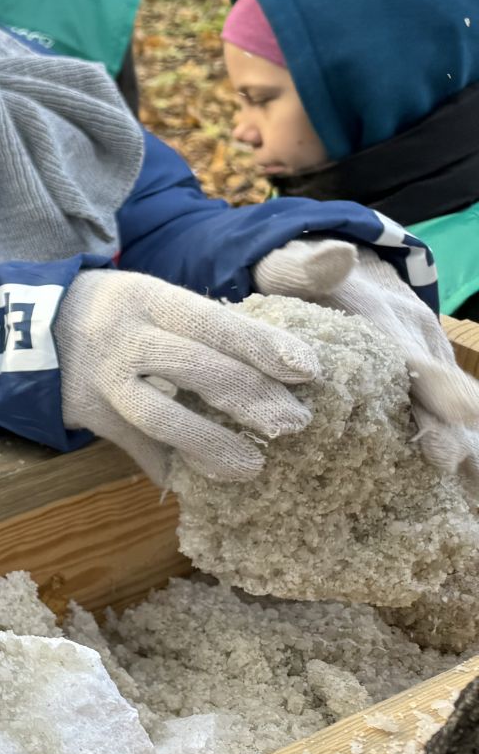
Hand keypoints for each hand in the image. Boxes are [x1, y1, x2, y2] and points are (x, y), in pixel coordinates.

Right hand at [54, 269, 320, 483]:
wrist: (25, 325)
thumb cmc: (114, 311)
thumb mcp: (151, 297)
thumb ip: (201, 327)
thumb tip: (277, 367)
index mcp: (148, 298)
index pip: (213, 321)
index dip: (262, 345)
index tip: (307, 371)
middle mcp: (124, 335)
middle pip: (195, 368)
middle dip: (250, 398)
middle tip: (294, 425)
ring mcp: (101, 377)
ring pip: (160, 415)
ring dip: (210, 443)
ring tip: (251, 467)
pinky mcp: (85, 412)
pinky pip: (133, 446)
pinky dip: (167, 468)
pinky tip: (199, 484)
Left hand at [255, 238, 478, 491]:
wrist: (330, 270)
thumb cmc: (302, 277)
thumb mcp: (291, 266)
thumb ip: (306, 265)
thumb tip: (337, 256)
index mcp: (388, 326)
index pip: (416, 360)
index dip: (436, 387)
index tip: (458, 413)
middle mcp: (416, 350)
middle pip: (440, 394)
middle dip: (450, 428)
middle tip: (450, 461)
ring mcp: (422, 371)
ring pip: (452, 414)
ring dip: (464, 451)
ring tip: (471, 491)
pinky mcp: (416, 391)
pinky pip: (441, 425)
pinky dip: (457, 458)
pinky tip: (459, 496)